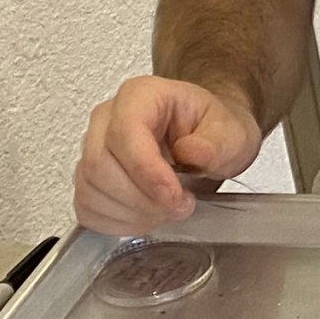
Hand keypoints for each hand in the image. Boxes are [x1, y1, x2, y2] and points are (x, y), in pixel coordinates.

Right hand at [74, 75, 262, 235]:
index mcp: (140, 96)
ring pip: (90, 189)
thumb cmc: (212, 130)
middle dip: (140, 198)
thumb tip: (193, 153)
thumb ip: (217, 142)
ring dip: (130, 213)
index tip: (174, 197)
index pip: (125, 132)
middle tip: (178, 207)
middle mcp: (108, 117)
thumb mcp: (232, 132)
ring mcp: (93, 147)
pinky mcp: (89, 178)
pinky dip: (115, 222)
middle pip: (99, 164)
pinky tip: (145, 218)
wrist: (207, 140)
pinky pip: (87, 207)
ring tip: (166, 212)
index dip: (146, 171)